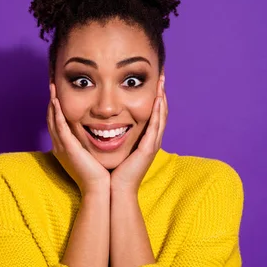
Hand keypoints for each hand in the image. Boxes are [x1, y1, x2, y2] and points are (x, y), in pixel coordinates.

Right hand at [48, 83, 109, 195]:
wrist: (99, 189)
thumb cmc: (99, 175)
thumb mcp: (92, 156)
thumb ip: (90, 145)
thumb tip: (99, 135)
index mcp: (65, 148)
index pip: (58, 124)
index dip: (57, 108)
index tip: (59, 94)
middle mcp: (60, 146)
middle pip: (51, 119)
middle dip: (51, 101)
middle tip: (52, 84)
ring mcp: (62, 147)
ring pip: (53, 120)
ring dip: (52, 102)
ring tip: (52, 87)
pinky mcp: (68, 148)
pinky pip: (59, 126)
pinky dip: (56, 113)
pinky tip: (55, 100)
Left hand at [110, 75, 167, 195]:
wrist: (115, 190)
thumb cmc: (112, 172)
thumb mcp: (114, 148)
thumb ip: (113, 135)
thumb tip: (102, 122)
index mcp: (144, 139)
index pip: (152, 113)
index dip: (154, 97)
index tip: (152, 81)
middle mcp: (151, 140)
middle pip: (161, 111)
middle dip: (162, 93)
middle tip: (161, 75)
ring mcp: (152, 144)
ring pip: (161, 116)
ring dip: (163, 97)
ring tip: (162, 81)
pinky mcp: (149, 148)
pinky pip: (156, 126)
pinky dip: (159, 111)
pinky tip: (158, 98)